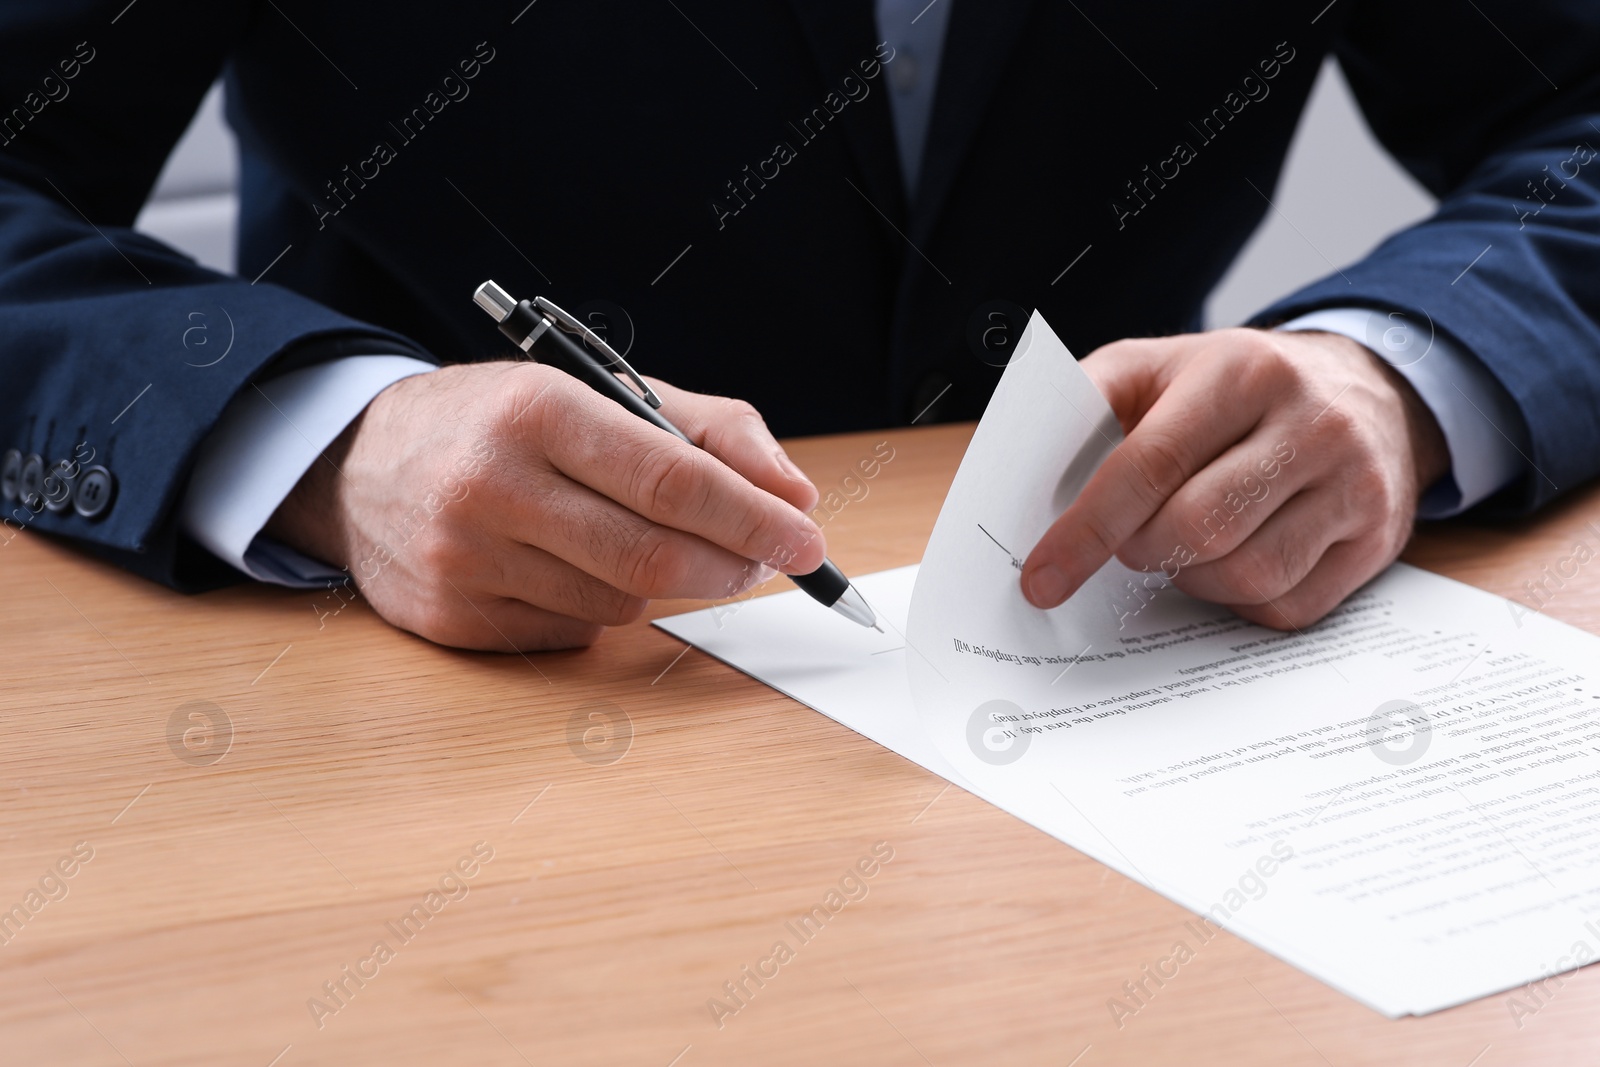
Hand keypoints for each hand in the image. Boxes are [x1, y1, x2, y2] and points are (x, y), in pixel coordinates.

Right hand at [265, 361, 823, 650]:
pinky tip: (577, 569)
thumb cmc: (499, 422)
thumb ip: (709, 431)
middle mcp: (491, 486)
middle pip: (652, 557)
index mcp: (536, 411)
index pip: (671, 480)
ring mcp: (465, 560)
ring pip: (619, 603)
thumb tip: (795, 493)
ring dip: (664, 585)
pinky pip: (572, 634)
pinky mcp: (451, 620)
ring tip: (649, 544)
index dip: (753, 518)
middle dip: (730, 565)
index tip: (806, 540)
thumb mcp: (598, 391)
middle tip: (764, 560)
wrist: (358, 464)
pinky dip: (602, 609)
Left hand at [1021, 328, 1449, 629]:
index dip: (1087, 530)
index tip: (1042, 578)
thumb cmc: (1238, 387)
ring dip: (1192, 579)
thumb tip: (1021, 463)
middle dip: (1142, 551)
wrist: (1370, 390)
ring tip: (1186, 545)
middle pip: (1197, 529)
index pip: (1150, 464)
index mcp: (1243, 371)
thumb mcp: (1162, 365)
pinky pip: (1287, 606)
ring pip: (1244, 575)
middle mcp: (1311, 423)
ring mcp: (1354, 484)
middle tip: (1132, 543)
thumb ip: (1090, 398)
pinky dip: (1242, 601)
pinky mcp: (1377, 540)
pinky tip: (1237, 559)